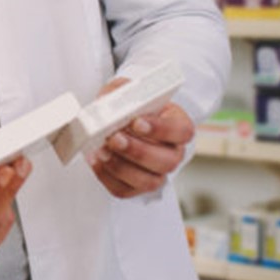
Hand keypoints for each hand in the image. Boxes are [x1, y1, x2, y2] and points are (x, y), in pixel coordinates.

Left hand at [86, 78, 193, 198]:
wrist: (118, 120)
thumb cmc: (129, 106)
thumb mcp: (126, 90)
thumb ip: (120, 93)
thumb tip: (109, 104)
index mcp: (178, 126)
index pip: (182, 131)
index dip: (161, 129)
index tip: (137, 122)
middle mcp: (172, 153)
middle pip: (167, 161)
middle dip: (138, 151)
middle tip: (115, 138)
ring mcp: (157, 172)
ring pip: (148, 181)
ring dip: (122, 167)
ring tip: (103, 151)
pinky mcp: (137, 186)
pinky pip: (125, 190)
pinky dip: (108, 177)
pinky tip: (97, 161)